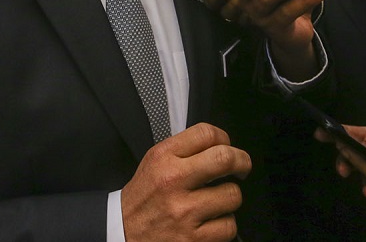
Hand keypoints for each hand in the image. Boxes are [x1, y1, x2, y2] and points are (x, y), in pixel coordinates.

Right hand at [121, 123, 251, 241]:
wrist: (123, 232)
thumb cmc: (144, 198)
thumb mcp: (154, 162)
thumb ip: (183, 149)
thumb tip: (219, 143)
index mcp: (163, 158)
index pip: (206, 133)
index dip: (224, 137)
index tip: (227, 146)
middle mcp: (173, 181)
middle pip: (225, 159)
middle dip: (242, 161)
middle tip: (242, 167)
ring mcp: (184, 212)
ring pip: (233, 195)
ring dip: (229, 199)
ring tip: (216, 201)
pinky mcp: (193, 239)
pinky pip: (229, 226)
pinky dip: (224, 225)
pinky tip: (211, 222)